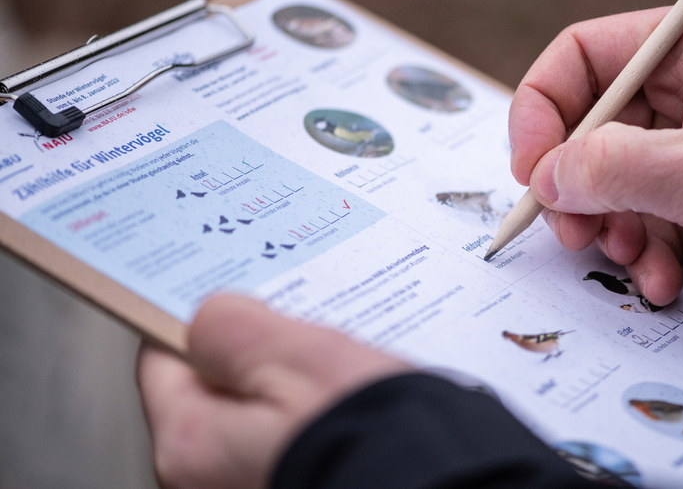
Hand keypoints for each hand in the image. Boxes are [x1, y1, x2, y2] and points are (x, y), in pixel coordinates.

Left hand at [137, 294, 411, 488]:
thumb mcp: (296, 357)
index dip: (199, 312)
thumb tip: (211, 316)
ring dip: (295, 380)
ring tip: (342, 365)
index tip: (234, 289)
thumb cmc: (372, 441)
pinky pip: (294, 433)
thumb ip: (233, 328)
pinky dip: (318, 410)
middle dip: (259, 350)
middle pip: (216, 386)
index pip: (163, 356)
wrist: (442, 487)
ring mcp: (254, 481)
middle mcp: (211, 480)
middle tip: (305, 325)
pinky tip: (354, 398)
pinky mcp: (299, 480)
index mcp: (191, 447)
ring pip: (262, 409)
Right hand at [509, 0, 682, 312]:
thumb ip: (614, 169)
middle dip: (578, 185)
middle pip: (588, 127)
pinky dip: (644, 251)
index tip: (532, 169)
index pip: (584, 56)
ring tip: (633, 257)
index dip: (543, 109)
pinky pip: (643, 216)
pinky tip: (664, 277)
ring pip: (610, 179)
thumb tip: (547, 178)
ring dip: (612, 228)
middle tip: (573, 230)